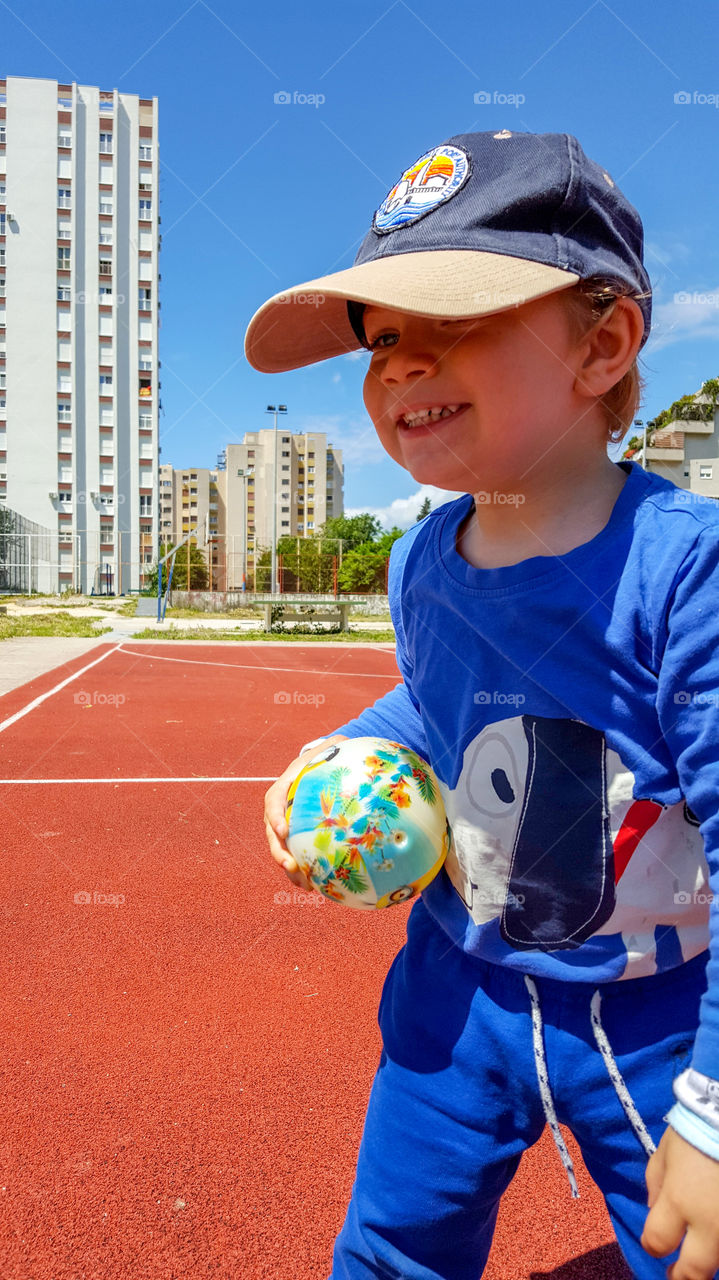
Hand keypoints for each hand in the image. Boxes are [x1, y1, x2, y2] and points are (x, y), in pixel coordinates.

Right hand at [263, 735, 348, 892]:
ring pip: (281, 849)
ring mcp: (287, 825)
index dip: (274, 816)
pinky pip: (296, 855)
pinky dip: (303, 871)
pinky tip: (317, 888)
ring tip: (304, 885)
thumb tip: (348, 742)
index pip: (274, 801)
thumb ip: (337, 745)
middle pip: (272, 833)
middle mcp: (281, 809)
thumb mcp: (332, 746)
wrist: (324, 767)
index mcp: (285, 786)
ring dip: (289, 868)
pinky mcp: (298, 837)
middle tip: (290, 865)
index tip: (283, 829)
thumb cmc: (329, 756)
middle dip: (278, 851)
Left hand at [642, 1125, 718, 1278]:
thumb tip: (653, 1210)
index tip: (654, 1242)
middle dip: (682, 1277)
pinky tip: (715, 1238)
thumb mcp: (665, 1151)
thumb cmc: (696, 1130)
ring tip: (700, 1258)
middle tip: (676, 1275)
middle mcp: (708, 1221)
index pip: (657, 1241)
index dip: (652, 1245)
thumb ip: (655, 1184)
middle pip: (694, 1271)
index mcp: (678, 1200)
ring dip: (707, 1263)